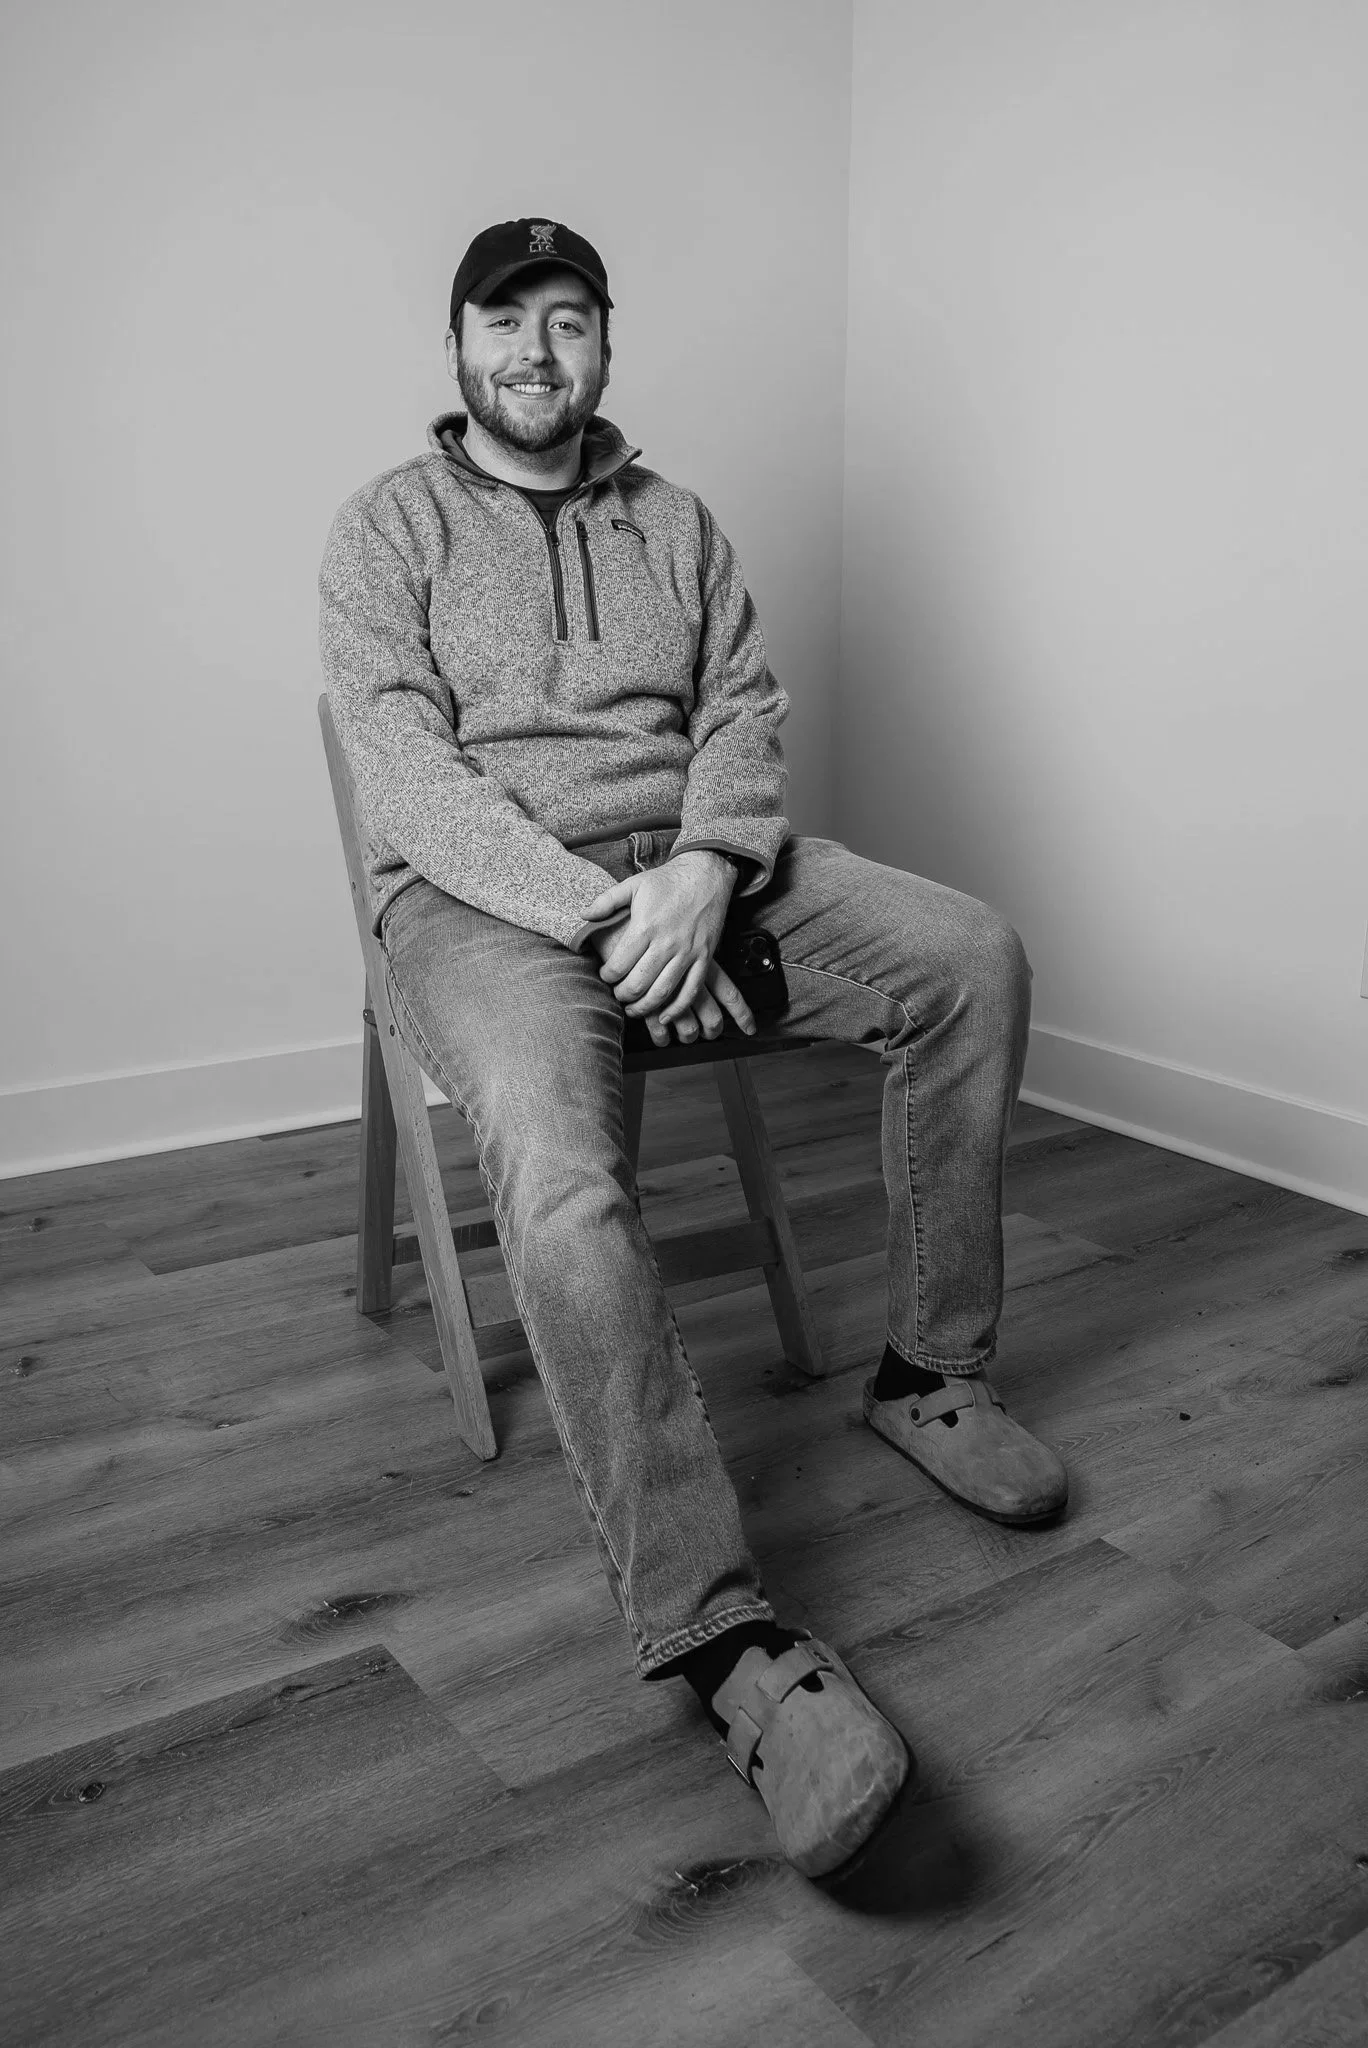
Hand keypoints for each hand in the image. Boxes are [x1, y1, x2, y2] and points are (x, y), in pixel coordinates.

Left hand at [586, 852, 756, 1045]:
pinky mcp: (704, 958)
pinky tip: (664, 1015)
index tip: (605, 976)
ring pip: (662, 992)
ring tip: (634, 1008)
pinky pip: (691, 991)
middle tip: (617, 994)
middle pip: (638, 984)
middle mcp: (666, 943)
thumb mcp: (633, 884)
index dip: (607, 976)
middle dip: (623, 995)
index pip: (618, 965)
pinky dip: (676, 1009)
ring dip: (645, 1007)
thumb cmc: (668, 880)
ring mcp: (687, 953)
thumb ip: (606, 901)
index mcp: (645, 927)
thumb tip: (582, 915)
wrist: (706, 874)